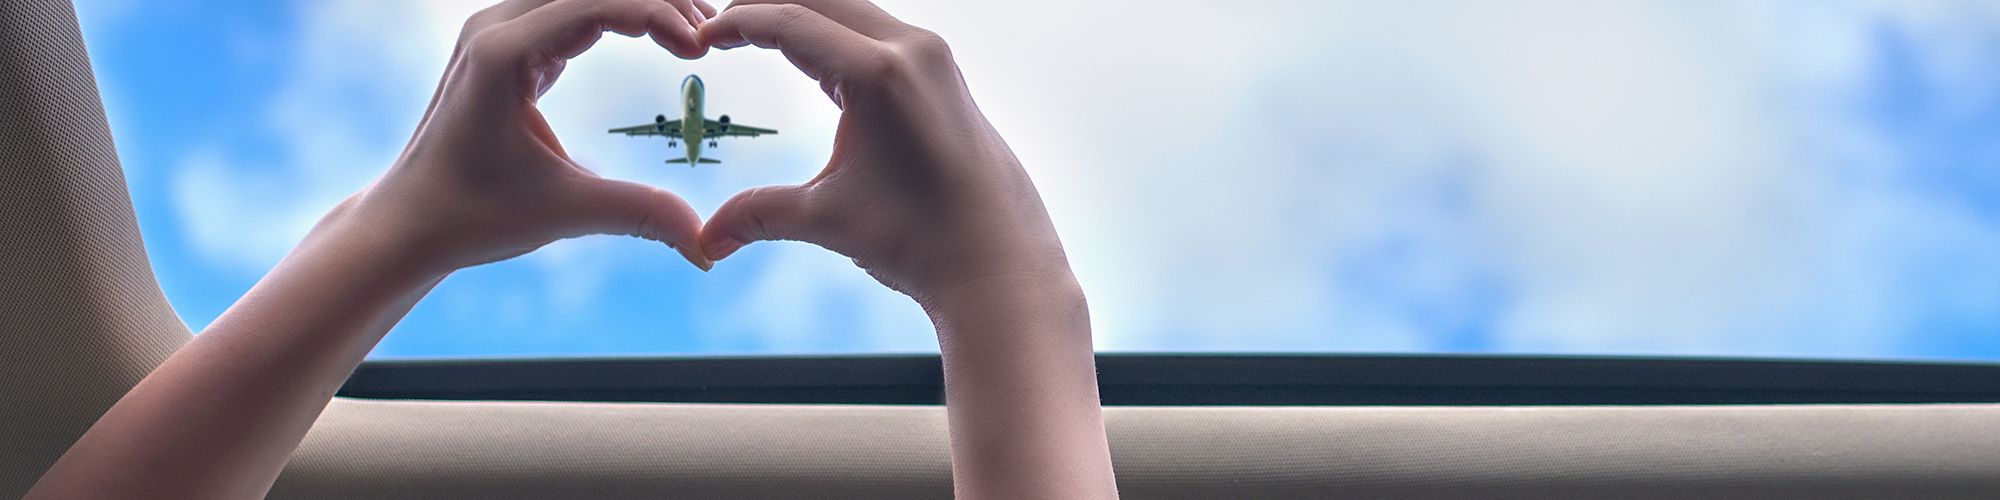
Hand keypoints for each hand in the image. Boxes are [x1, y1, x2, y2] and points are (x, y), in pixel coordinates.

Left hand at [339, 0, 720, 275]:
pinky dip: (612, 15)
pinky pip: (566, 10)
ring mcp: (496, 33)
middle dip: (655, 0)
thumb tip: (707, 247)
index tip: (701, 48)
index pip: (595, 3)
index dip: (657, 14)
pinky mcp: (503, 47)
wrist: (408, 224)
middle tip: (710, 31)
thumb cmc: (472, 217)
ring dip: (635, 4)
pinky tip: (652, 36)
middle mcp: (494, 28)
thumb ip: (639, 215)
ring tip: (689, 32)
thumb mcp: (564, 213)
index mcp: (502, 54)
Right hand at [696, 0, 1077, 305]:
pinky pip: (877, 31)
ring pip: (851, 9)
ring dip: (802, 14)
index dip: (736, 24)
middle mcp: (912, 50)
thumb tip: (705, 241)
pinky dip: (836, 32)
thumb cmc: (922, 241)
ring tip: (755, 35)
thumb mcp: (829, 220)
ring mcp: (933, 58)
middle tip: (719, 25)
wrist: (1000, 263)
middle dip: (764, 4)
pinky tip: (808, 59)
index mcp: (879, 74)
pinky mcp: (943, 73)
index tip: (700, 38)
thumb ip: (758, 215)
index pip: (789, 22)